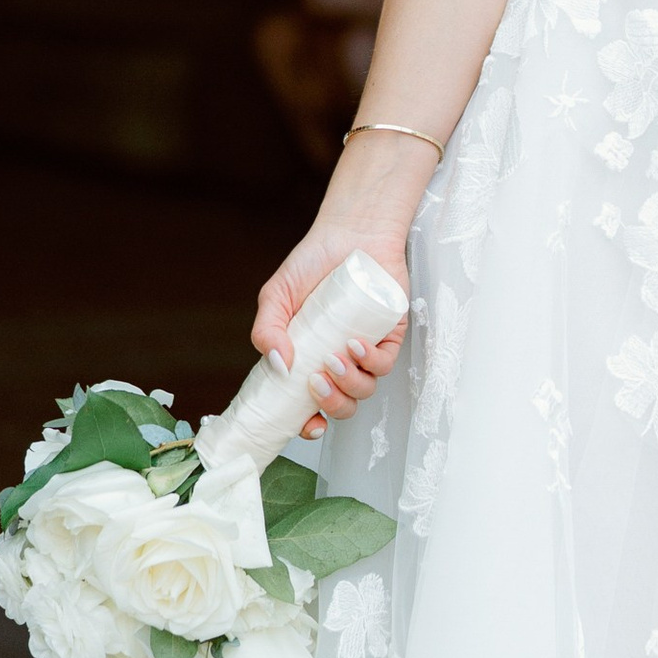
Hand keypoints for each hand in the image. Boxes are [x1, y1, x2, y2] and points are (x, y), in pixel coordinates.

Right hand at [250, 220, 411, 440]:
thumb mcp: (276, 296)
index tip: (307, 424)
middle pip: (343, 405)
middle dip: (332, 404)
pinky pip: (385, 363)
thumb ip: (267, 331)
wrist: (350, 233)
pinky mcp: (390, 335)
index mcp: (310, 360)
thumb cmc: (312, 264)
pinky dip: (370, 360)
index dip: (309, 424)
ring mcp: (366, 350)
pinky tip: (355, 344)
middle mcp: (339, 361)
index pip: (311, 405)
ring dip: (349, 384)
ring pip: (365, 389)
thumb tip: (277, 366)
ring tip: (333, 360)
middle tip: (316, 383)